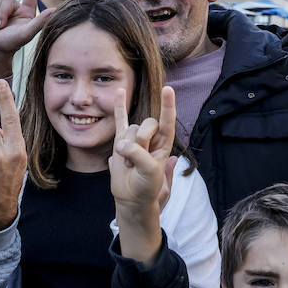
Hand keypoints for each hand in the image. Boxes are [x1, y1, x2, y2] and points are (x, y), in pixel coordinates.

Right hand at [110, 86, 177, 211]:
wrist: (132, 197)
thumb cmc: (146, 186)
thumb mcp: (149, 171)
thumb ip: (138, 154)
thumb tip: (120, 145)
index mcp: (164, 144)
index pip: (168, 121)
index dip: (168, 106)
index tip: (168, 89)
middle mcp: (151, 138)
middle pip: (145, 125)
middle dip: (140, 141)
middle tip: (135, 161)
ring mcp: (135, 138)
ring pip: (130, 130)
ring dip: (126, 148)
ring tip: (128, 165)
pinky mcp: (121, 141)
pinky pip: (120, 120)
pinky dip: (119, 106)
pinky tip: (119, 92)